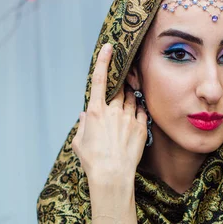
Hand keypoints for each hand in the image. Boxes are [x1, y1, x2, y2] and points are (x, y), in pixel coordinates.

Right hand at [72, 42, 147, 185]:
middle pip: (120, 88)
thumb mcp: (80, 142)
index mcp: (95, 112)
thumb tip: (85, 117)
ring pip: (133, 99)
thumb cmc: (93, 161)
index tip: (109, 47)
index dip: (104, 61)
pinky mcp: (142, 128)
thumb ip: (83, 126)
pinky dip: (139, 112)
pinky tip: (136, 119)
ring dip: (130, 99)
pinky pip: (142, 113)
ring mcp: (129, 118)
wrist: (112, 175)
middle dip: (122, 83)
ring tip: (126, 110)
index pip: (99, 79)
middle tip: (124, 81)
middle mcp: (113, 111)